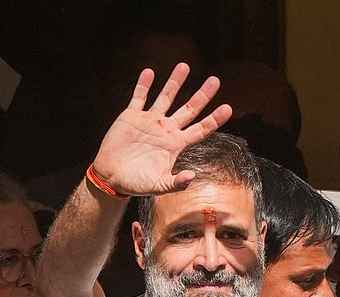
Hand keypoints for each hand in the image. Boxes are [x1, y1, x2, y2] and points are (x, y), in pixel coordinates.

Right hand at [92, 63, 232, 196]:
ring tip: (184, 66)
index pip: (200, 129)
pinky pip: (139, 97)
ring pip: (166, 97)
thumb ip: (176, 183)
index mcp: (176, 144)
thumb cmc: (136, 183)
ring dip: (175, 82)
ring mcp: (149, 121)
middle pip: (189, 109)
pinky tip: (149, 72)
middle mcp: (166, 130)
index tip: (228, 108)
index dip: (214, 119)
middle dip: (202, 95)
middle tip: (215, 80)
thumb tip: (192, 177)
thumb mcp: (158, 186)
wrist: (112, 177)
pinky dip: (144, 85)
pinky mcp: (131, 116)